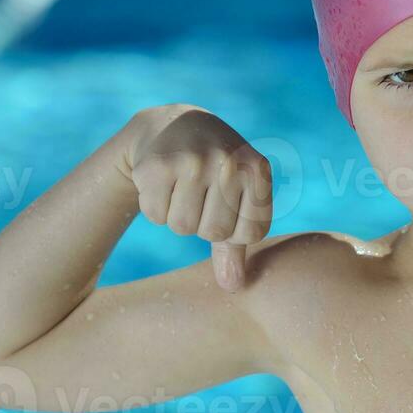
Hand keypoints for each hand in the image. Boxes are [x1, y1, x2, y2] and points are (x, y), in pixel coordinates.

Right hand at [122, 105, 273, 290]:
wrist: (172, 124)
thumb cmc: (215, 172)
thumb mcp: (237, 199)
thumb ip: (235, 246)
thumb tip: (232, 288)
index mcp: (257, 169)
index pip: (251, 233)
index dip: (234, 229)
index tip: (227, 205)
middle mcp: (228, 162)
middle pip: (213, 232)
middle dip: (203, 223)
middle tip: (200, 193)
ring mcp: (193, 161)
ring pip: (182, 227)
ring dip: (177, 215)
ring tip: (182, 186)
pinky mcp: (157, 165)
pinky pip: (155, 215)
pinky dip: (155, 206)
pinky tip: (162, 181)